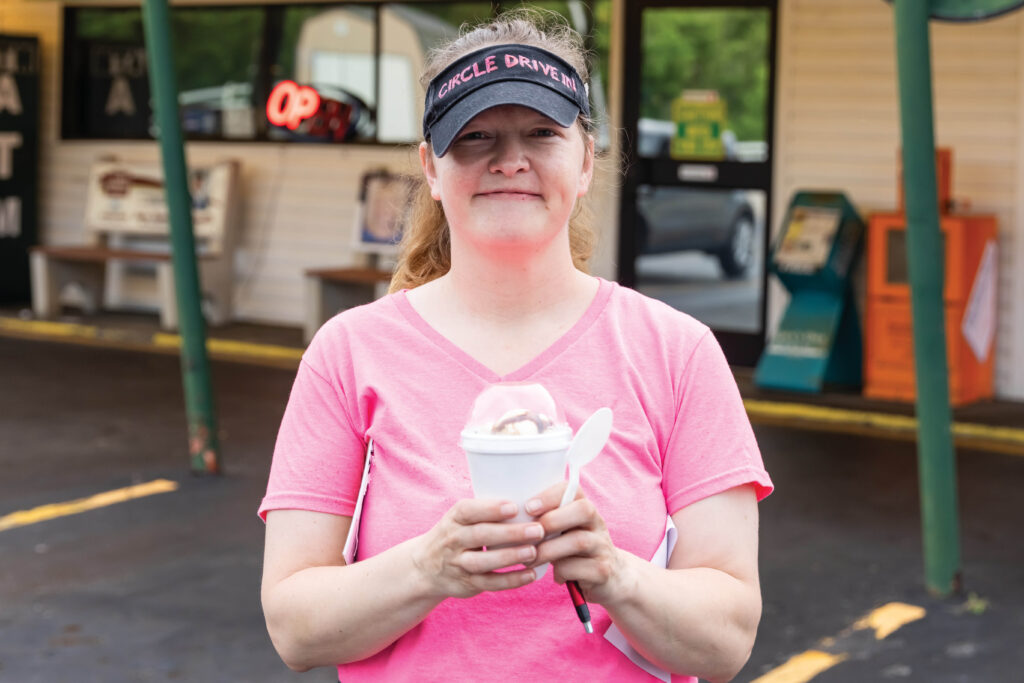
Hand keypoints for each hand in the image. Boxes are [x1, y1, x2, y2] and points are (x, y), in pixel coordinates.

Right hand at [411, 499, 544, 598]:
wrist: (426, 567)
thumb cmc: (457, 535)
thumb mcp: (460, 520)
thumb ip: (485, 512)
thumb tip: (528, 502)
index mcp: (454, 519)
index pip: (468, 511)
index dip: (491, 509)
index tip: (514, 507)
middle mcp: (453, 540)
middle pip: (480, 535)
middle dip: (510, 533)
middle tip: (537, 530)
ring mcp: (458, 564)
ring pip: (483, 562)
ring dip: (510, 557)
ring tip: (533, 552)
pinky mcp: (466, 584)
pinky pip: (490, 583)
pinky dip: (511, 580)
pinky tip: (530, 575)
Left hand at [526, 482, 628, 604]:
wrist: (609, 578)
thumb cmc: (572, 550)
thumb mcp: (562, 531)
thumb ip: (544, 520)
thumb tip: (505, 517)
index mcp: (585, 508)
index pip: (572, 489)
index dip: (550, 496)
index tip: (528, 507)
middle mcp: (598, 523)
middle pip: (582, 510)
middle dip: (552, 520)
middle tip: (529, 535)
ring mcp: (603, 546)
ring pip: (578, 541)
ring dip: (548, 550)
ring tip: (530, 559)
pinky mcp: (602, 570)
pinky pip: (577, 568)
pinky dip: (560, 572)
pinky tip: (555, 576)